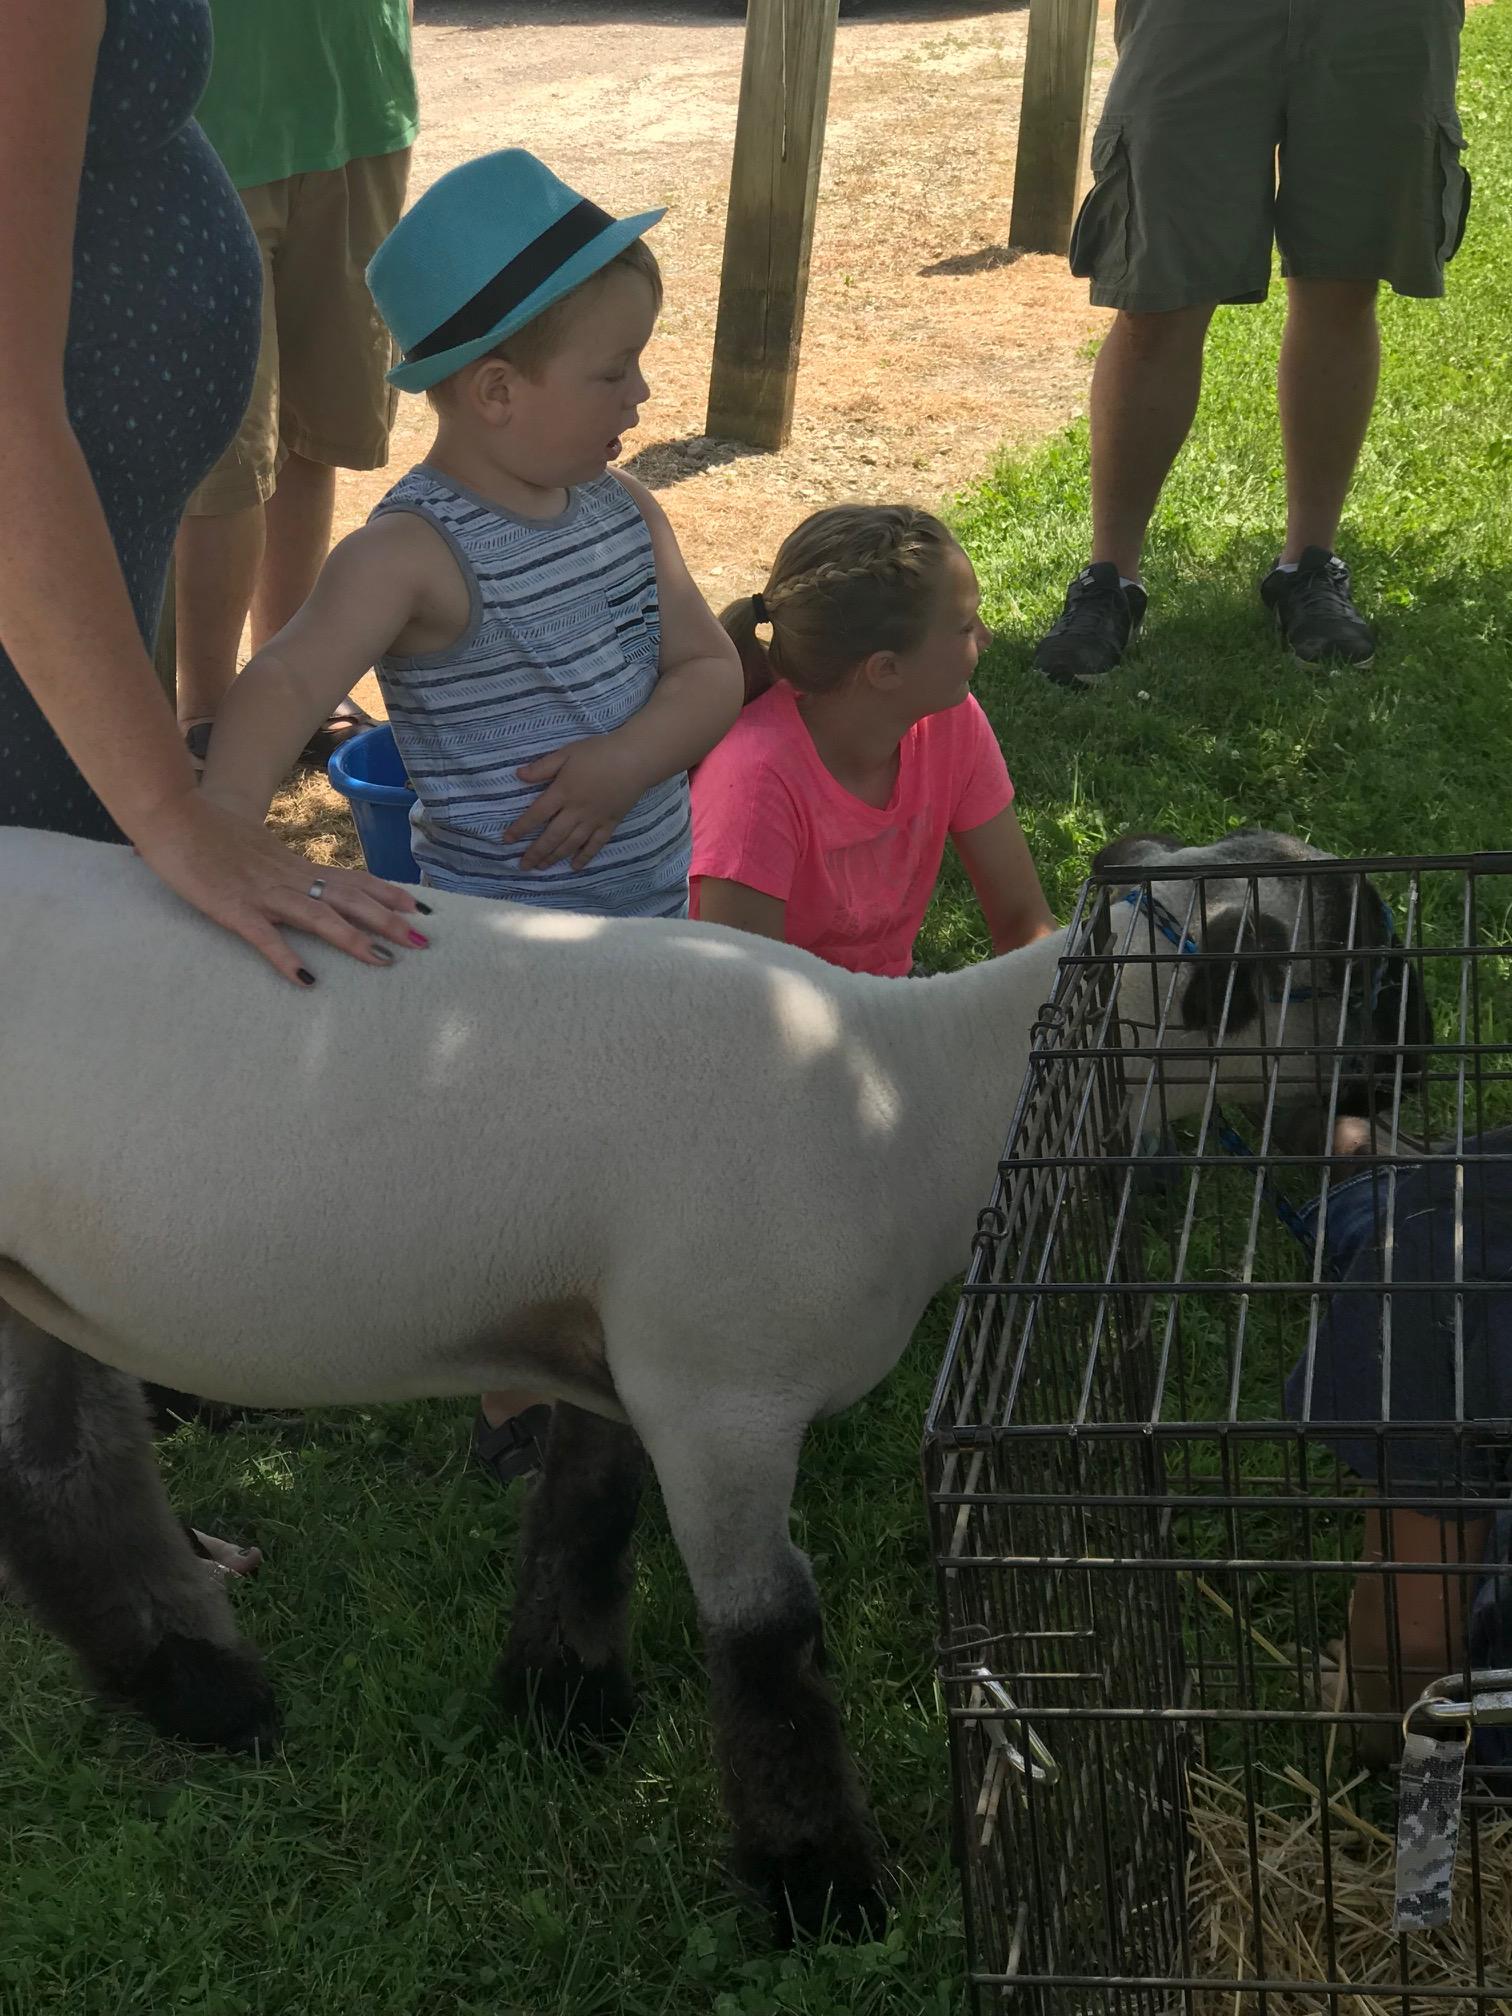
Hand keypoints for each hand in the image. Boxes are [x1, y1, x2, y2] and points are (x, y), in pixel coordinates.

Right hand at [130, 788, 428, 986]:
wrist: (171, 813)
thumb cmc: (206, 829)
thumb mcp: (253, 844)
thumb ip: (271, 860)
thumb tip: (282, 870)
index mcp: (293, 864)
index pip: (351, 879)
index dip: (387, 892)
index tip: (419, 906)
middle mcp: (287, 877)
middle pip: (348, 899)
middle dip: (388, 920)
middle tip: (423, 940)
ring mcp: (262, 893)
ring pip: (319, 917)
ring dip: (354, 939)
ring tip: (384, 960)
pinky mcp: (233, 908)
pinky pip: (265, 937)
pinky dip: (286, 958)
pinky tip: (307, 980)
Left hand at [505, 738, 646, 869]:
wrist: (635, 759)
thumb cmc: (599, 752)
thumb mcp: (567, 753)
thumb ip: (543, 767)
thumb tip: (519, 775)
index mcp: (563, 792)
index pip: (536, 814)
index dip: (521, 829)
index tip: (507, 840)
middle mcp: (576, 810)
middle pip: (552, 836)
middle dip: (536, 852)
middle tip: (523, 865)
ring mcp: (594, 820)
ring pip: (571, 844)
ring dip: (555, 857)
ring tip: (542, 867)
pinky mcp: (610, 823)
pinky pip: (595, 845)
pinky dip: (584, 857)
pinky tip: (574, 866)